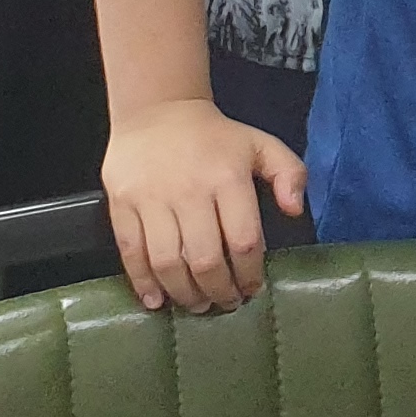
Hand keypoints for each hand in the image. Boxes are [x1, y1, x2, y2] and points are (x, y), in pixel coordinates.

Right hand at [103, 96, 304, 314]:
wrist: (157, 111)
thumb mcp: (262, 145)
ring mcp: (151, 199)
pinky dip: (142, 282)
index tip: (252, 288)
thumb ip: (289, 174)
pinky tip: (155, 300)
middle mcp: (189, 191)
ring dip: (184, 293)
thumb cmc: (215, 137)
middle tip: (226, 303)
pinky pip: (131, 252)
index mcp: (228, 178)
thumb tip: (295, 211)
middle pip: (204, 258)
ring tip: (197, 305)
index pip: (243, 240)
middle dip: (218, 291)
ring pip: (167, 261)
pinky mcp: (121, 204)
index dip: (249, 273)